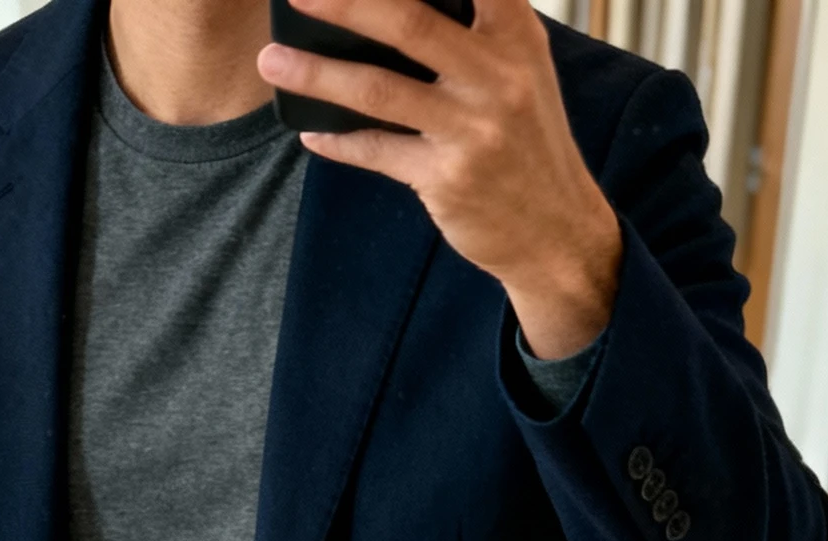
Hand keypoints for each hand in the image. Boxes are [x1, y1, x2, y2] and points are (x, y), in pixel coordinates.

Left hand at [258, 0, 621, 358]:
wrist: (557, 232)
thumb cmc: (527, 140)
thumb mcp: (519, 71)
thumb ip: (475, 31)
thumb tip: (390, 11)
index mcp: (515, 34)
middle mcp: (497, 75)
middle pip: (408, 22)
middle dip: (346, 3)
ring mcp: (472, 130)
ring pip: (378, 91)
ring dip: (316, 75)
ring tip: (270, 61)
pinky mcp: (447, 179)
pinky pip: (378, 152)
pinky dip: (339, 143)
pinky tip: (310, 135)